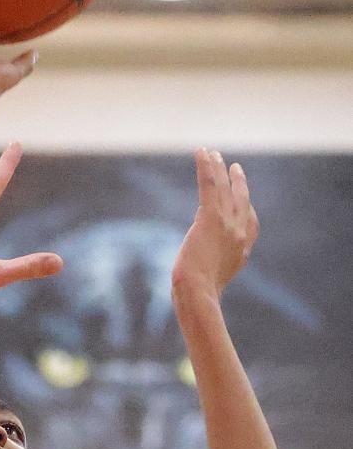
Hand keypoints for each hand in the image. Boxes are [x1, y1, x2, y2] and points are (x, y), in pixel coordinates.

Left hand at [172, 149, 259, 298]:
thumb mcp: (212, 282)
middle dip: (237, 182)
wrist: (198, 294)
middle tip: (233, 166)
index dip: (246, 208)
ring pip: (224, 188)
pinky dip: (207, 167)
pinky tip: (202, 152)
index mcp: (242, 251)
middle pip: (241, 199)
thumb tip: (199, 274)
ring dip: (219, 168)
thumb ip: (212, 270)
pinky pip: (209, 185)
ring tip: (213, 153)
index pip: (250, 223)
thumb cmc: (199, 295)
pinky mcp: (211, 217)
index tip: (241, 197)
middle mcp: (240, 234)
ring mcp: (228, 224)